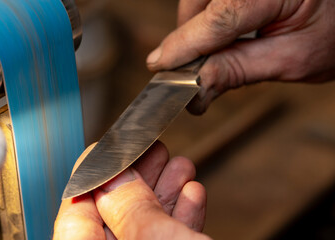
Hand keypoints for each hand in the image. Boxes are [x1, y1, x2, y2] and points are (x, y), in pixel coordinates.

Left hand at [53, 141, 209, 239]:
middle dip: (139, 175)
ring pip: (149, 224)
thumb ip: (131, 208)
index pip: (76, 211)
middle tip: (152, 149)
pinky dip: (183, 214)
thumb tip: (116, 177)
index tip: (105, 147)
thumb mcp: (154, 239)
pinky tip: (192, 192)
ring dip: (168, 190)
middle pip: (117, 213)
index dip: (92, 173)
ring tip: (180, 165)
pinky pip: (171, 237)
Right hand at [147, 0, 334, 113]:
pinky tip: (226, 33)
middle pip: (200, 6)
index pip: (218, 19)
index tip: (159, 65)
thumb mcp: (293, 60)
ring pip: (200, 1)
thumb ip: (241, 70)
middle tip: (195, 70)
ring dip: (199, 28)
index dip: (184, 45)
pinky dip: (209, 17)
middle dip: (191, 39)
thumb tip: (197, 86)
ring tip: (219, 50)